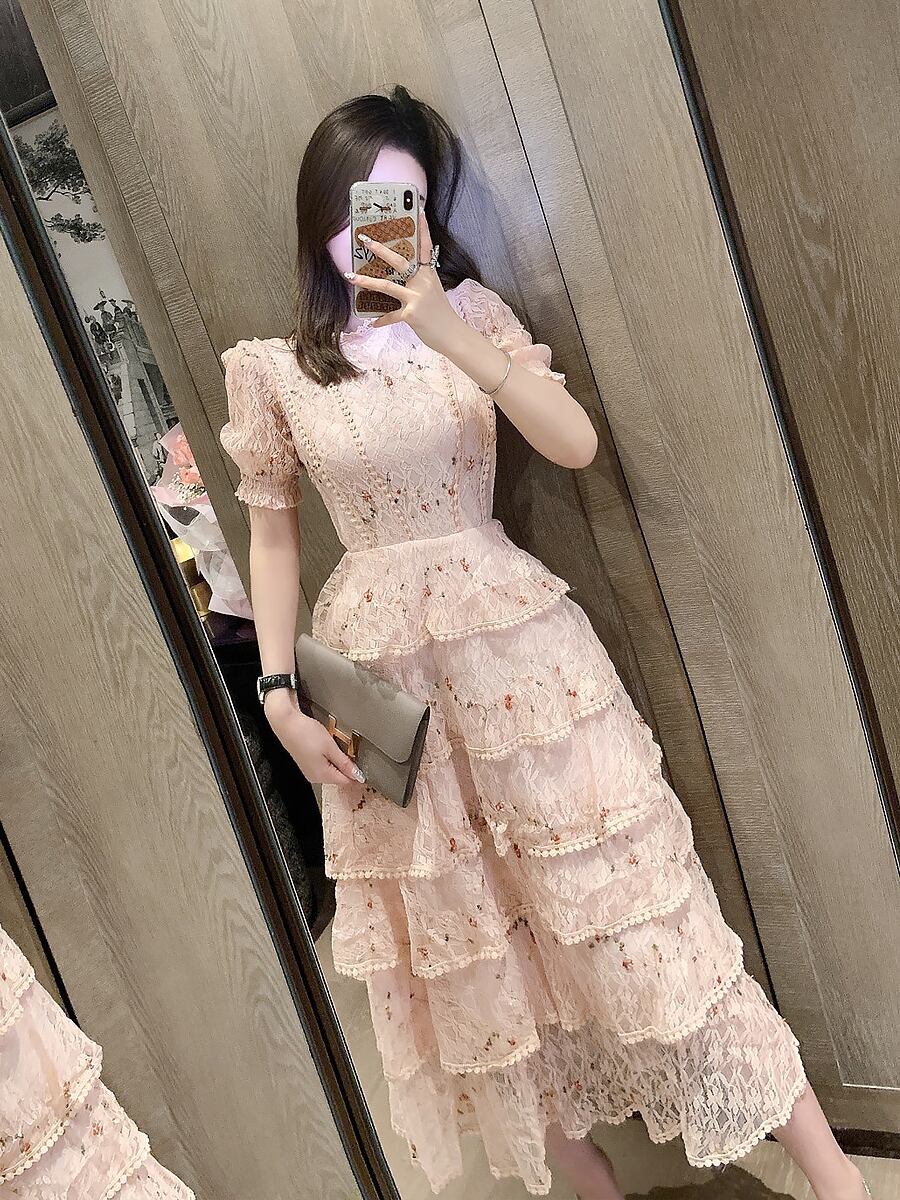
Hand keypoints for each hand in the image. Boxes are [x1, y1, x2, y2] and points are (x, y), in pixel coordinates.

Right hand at [264, 692, 364, 786]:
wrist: (285, 722)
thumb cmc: (305, 733)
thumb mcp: (330, 747)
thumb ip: (344, 762)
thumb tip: (357, 774)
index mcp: (322, 775)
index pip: (346, 781)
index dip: (357, 775)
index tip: (366, 767)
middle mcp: (314, 776)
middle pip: (338, 777)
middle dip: (348, 768)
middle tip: (352, 753)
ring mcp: (309, 770)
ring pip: (331, 770)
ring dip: (338, 761)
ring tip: (338, 747)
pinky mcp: (306, 761)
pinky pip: (323, 764)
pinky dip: (329, 757)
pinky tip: (328, 746)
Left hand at [344, 202, 463, 350]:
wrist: (453, 335)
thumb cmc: (442, 314)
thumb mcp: (434, 293)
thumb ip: (420, 283)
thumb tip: (402, 280)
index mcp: (429, 274)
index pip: (425, 246)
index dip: (422, 228)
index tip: (417, 209)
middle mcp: (423, 282)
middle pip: (399, 261)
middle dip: (379, 249)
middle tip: (364, 238)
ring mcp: (417, 297)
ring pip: (388, 285)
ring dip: (367, 280)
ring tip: (350, 276)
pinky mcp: (411, 314)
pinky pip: (391, 315)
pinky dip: (382, 320)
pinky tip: (373, 323)